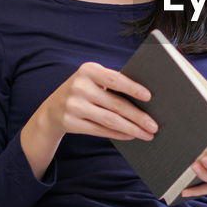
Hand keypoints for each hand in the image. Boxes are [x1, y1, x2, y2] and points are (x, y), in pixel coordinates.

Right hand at [20, 62, 155, 177]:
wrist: (52, 108)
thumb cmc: (85, 91)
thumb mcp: (94, 80)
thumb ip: (114, 83)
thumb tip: (147, 98)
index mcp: (88, 70)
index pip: (114, 79)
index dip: (132, 88)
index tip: (149, 96)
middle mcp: (79, 86)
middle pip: (115, 104)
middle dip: (138, 116)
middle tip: (154, 125)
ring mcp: (73, 105)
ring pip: (109, 120)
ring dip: (131, 129)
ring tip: (147, 134)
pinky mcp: (70, 122)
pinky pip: (99, 130)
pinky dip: (118, 134)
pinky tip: (131, 136)